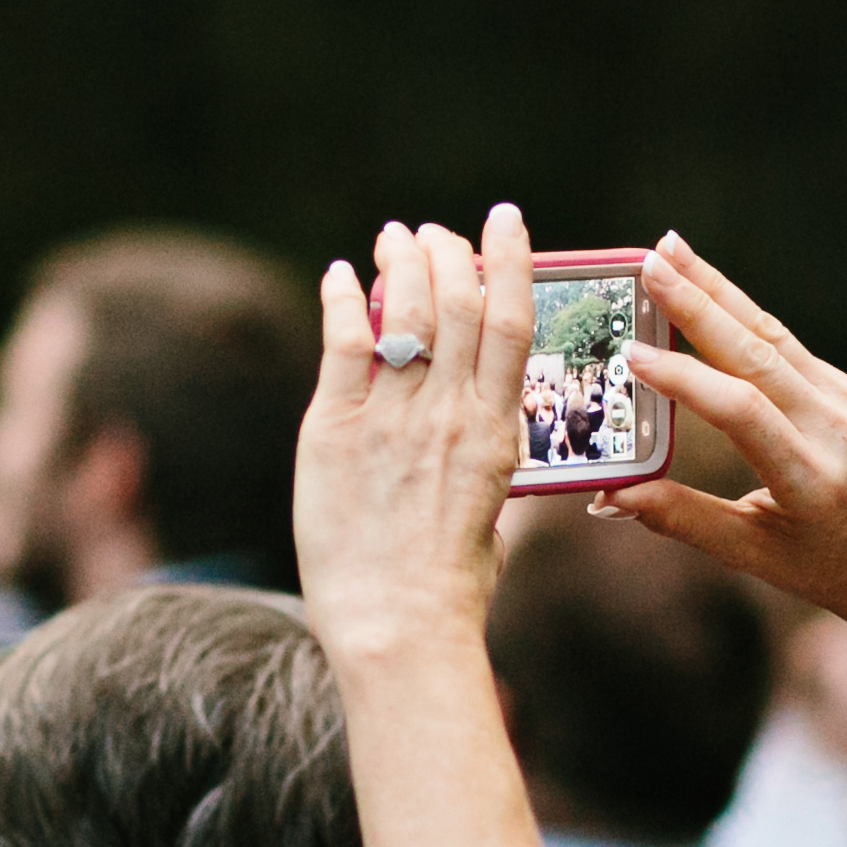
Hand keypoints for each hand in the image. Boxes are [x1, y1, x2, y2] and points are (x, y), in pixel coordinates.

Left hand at [293, 207, 536, 664]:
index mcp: (497, 430)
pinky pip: (342, 341)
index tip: (503, 220)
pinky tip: (340, 276)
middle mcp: (448, 412)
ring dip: (399, 261)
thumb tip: (486, 434)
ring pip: (403, 308)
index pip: (512, 320)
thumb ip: (489, 462)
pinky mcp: (334, 428)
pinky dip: (341, 298)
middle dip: (446, 250)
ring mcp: (391, 418)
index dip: (509, 258)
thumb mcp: (495, 514)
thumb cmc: (450, 586)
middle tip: (433, 232)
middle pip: (456, 299)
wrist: (397, 626)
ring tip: (393, 237)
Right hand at [600, 235, 846, 649]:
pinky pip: (788, 346)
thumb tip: (611, 495)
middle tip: (650, 263)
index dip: (686, 380)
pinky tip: (709, 289)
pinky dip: (743, 316)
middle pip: (758, 354)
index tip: (633, 354)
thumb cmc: (824, 569)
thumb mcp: (751, 555)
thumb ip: (682, 519)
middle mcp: (836, 431)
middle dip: (699, 303)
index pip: (742, 412)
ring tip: (671, 251)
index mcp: (811, 479)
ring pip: (773, 336)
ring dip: (719, 291)